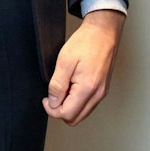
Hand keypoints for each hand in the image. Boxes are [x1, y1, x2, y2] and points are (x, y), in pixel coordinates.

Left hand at [43, 9, 123, 125]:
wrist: (103, 31)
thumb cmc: (86, 42)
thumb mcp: (65, 61)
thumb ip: (57, 85)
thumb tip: (53, 103)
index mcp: (88, 88)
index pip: (67, 114)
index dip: (52, 109)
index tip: (46, 98)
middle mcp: (97, 94)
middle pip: (75, 119)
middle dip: (60, 111)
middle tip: (53, 95)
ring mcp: (102, 92)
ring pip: (82, 114)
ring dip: (69, 107)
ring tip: (64, 88)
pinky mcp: (103, 88)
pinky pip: (88, 105)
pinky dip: (77, 102)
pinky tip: (72, 87)